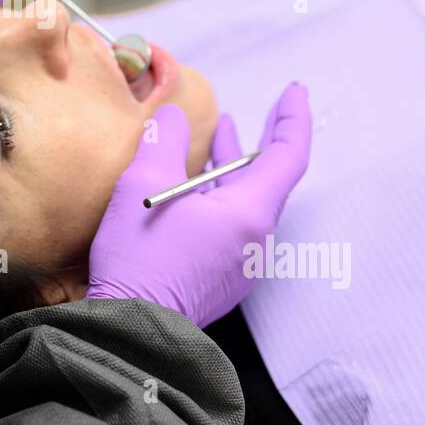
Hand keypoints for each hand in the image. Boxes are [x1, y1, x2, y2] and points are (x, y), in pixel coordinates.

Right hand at [85, 84, 311, 327]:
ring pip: (245, 203)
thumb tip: (174, 118)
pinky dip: (218, 196)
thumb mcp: (142, 184)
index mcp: (249, 214)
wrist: (131, 332)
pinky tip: (190, 186)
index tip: (294, 91)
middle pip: (267, 179)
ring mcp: (239, 264)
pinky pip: (229, 226)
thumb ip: (164, 140)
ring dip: (232, 168)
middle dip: (260, 140)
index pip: (288, 156)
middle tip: (266, 109)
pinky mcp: (219, 278)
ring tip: (218, 137)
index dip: (293, 119)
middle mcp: (255, 240)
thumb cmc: (140, 260)